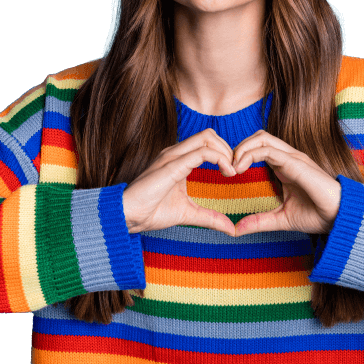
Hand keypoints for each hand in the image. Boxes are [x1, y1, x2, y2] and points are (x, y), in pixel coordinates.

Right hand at [122, 128, 237, 235]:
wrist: (127, 216)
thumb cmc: (151, 212)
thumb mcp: (188, 214)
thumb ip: (210, 218)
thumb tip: (231, 229)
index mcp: (178, 159)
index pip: (207, 142)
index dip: (225, 153)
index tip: (234, 173)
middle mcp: (175, 152)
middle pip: (209, 134)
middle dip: (228, 149)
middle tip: (236, 170)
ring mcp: (173, 155)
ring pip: (207, 137)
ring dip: (226, 151)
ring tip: (232, 172)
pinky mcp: (172, 164)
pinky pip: (202, 152)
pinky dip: (220, 159)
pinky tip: (227, 173)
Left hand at [229, 130, 340, 235]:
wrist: (340, 218)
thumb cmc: (317, 215)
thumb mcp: (281, 219)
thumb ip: (259, 221)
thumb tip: (236, 230)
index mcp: (284, 166)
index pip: (258, 148)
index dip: (241, 155)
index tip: (228, 173)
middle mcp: (288, 157)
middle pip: (258, 137)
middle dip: (239, 147)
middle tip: (226, 167)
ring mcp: (293, 157)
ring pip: (262, 138)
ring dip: (242, 148)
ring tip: (232, 166)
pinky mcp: (296, 162)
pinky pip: (269, 150)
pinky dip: (251, 154)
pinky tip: (240, 168)